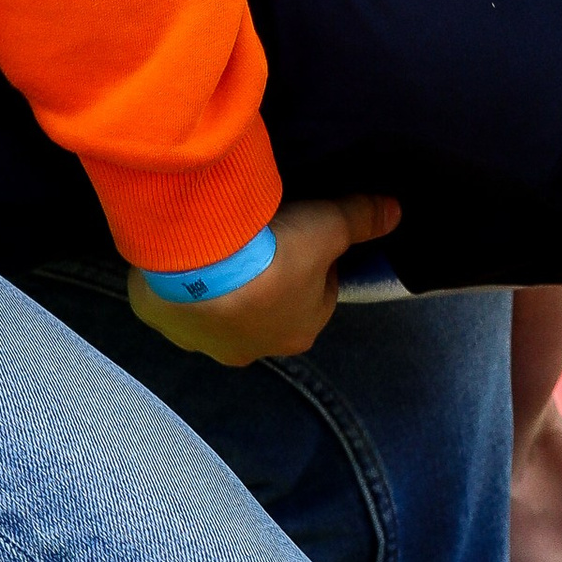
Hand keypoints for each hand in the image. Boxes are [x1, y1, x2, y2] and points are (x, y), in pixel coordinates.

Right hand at [130, 195, 400, 364]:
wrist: (197, 268)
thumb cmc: (272, 254)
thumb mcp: (326, 226)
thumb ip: (361, 220)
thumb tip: (396, 212)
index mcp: (301, 331)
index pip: (317, 295)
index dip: (313, 263)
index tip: (300, 235)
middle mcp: (256, 349)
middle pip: (268, 309)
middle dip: (266, 280)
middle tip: (255, 240)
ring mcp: (206, 344)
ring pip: (221, 314)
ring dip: (221, 290)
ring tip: (215, 250)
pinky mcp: (165, 329)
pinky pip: (177, 306)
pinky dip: (180, 288)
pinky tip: (181, 261)